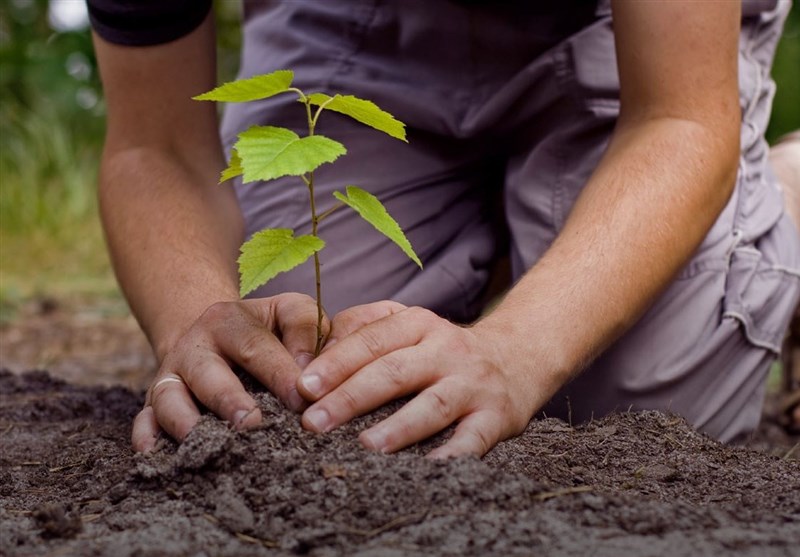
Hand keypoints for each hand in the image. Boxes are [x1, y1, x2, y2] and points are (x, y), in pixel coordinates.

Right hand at [131, 293, 327, 451]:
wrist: (215, 334)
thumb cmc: (266, 329)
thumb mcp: (288, 312)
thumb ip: (305, 331)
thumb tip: (309, 374)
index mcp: (229, 321)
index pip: (255, 346)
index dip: (278, 373)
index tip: (301, 400)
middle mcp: (194, 347)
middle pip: (208, 374)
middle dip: (230, 401)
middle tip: (253, 425)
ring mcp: (170, 376)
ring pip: (169, 398)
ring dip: (187, 423)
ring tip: (212, 446)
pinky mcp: (153, 402)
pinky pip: (143, 420)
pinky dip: (146, 438)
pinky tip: (156, 456)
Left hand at [296, 302, 555, 457]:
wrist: (517, 358)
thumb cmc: (442, 349)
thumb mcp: (409, 325)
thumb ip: (363, 328)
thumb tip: (313, 351)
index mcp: (419, 324)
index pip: (372, 340)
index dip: (336, 362)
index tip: (304, 386)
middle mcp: (447, 349)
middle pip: (394, 371)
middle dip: (351, 397)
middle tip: (314, 422)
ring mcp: (473, 383)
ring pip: (432, 405)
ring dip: (398, 427)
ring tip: (365, 445)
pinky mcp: (497, 416)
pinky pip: (473, 439)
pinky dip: (452, 455)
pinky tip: (427, 469)